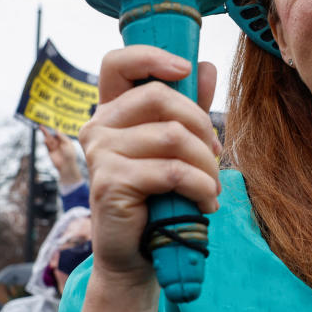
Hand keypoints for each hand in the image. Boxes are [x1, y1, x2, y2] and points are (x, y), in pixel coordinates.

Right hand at [41, 126, 83, 186]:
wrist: (67, 165)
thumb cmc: (70, 154)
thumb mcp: (68, 143)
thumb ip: (62, 136)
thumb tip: (56, 130)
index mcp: (64, 141)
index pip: (57, 134)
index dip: (54, 130)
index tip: (51, 126)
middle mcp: (58, 143)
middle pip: (51, 136)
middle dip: (46, 131)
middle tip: (41, 126)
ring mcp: (54, 147)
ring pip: (48, 140)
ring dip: (44, 135)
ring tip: (41, 130)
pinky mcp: (50, 152)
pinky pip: (47, 146)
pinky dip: (45, 142)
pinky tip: (44, 139)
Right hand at [76, 46, 219, 311]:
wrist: (137, 255)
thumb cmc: (157, 199)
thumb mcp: (175, 149)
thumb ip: (187, 108)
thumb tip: (205, 65)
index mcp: (111, 112)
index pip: (118, 63)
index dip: (152, 57)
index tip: (185, 69)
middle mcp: (97, 126)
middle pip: (160, 97)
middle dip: (201, 125)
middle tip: (215, 157)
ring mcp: (100, 153)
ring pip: (172, 135)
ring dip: (206, 164)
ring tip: (212, 188)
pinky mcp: (110, 182)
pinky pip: (172, 171)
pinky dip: (200, 187)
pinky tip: (206, 203)